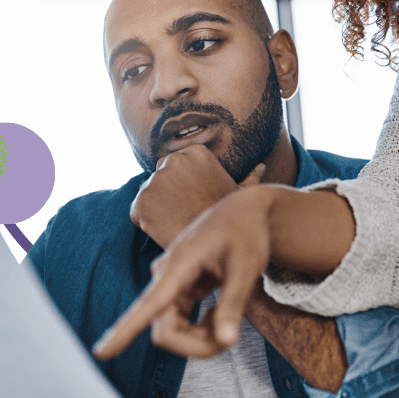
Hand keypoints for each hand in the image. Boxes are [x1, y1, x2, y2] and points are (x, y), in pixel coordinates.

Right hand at [94, 184, 276, 359]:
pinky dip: (202, 329)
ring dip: (201, 338)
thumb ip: (234, 305)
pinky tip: (221, 313)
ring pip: (173, 331)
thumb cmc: (246, 232)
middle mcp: (165, 276)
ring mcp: (169, 284)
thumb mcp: (246, 267)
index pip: (148, 306)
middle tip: (231, 337)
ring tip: (229, 320)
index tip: (100, 353)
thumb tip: (227, 342)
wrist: (244, 211)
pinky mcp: (177, 289)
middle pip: (165, 332)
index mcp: (178, 265)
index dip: (123, 332)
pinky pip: (181, 323)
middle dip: (197, 345)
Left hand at [131, 144, 263, 247]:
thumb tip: (261, 167)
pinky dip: (146, 221)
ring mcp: (155, 180)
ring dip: (156, 207)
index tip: (192, 198)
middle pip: (160, 176)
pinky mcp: (142, 201)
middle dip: (166, 192)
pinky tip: (165, 229)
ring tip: (176, 222)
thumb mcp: (240, 194)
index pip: (177, 164)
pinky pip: (137, 211)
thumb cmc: (229, 219)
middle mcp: (172, 160)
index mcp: (196, 152)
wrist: (215, 244)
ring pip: (148, 194)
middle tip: (182, 212)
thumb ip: (248, 178)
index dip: (183, 184)